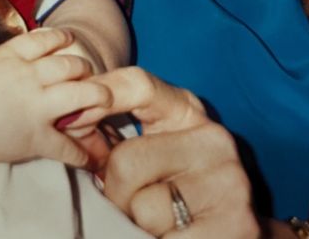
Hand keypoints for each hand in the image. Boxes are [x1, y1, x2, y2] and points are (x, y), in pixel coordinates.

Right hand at [0, 23, 111, 168]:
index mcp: (9, 57)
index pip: (45, 40)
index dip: (60, 37)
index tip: (68, 38)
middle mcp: (28, 78)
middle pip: (68, 64)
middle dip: (82, 65)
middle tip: (86, 70)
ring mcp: (35, 107)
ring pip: (79, 94)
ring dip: (96, 94)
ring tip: (106, 98)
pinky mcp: (35, 137)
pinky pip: (65, 144)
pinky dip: (79, 152)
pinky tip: (88, 156)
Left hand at [73, 67, 259, 237]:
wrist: (238, 235)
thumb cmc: (184, 192)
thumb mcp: (156, 152)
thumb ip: (118, 136)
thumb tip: (70, 125)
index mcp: (190, 114)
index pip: (139, 85)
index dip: (99, 99)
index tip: (71, 123)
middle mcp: (214, 140)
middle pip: (125, 162)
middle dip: (117, 193)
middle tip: (137, 205)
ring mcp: (227, 183)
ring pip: (141, 207)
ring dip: (139, 224)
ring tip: (164, 224)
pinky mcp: (234, 225)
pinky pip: (163, 238)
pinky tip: (176, 238)